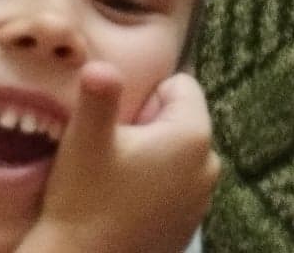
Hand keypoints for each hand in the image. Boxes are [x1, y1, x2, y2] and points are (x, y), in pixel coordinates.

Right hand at [22, 64, 219, 252]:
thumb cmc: (82, 201)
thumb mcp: (85, 140)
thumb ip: (98, 95)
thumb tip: (99, 64)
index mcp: (195, 135)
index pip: (179, 86)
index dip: (143, 102)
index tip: (119, 132)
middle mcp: (211, 166)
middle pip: (177, 120)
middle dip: (147, 130)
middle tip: (113, 159)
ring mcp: (202, 201)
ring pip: (174, 153)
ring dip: (149, 160)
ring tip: (116, 186)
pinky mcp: (188, 227)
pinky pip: (173, 186)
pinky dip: (153, 190)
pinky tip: (124, 210)